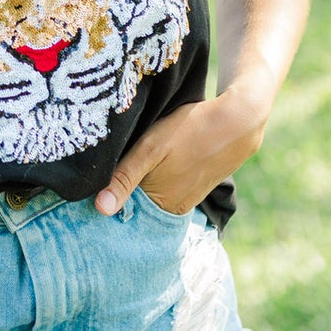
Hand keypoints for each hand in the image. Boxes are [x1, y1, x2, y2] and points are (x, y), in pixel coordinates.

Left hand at [95, 87, 269, 216]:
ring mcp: (187, 200)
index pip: (123, 209)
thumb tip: (100, 209)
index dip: (107, 196)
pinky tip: (156, 162)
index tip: (93, 184)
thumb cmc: (190, 131)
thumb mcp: (151, 148)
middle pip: (137, 204)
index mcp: (159, 204)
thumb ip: (124, 178)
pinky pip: (168, 189)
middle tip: (112, 167)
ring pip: (152, 195)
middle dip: (123, 190)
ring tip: (135, 162)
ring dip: (141, 183)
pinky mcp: (196, 188)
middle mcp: (173, 209)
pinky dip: (158, 179)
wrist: (237, 121)